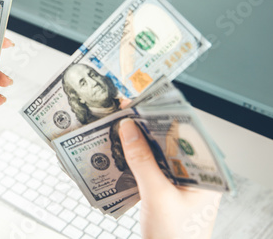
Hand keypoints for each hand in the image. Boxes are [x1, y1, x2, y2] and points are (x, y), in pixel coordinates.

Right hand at [119, 119, 221, 238]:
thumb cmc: (174, 238)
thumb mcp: (156, 195)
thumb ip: (141, 160)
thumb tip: (128, 129)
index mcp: (206, 175)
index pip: (190, 135)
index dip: (167, 116)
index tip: (145, 103)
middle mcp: (196, 176)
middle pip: (172, 142)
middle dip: (149, 126)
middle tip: (128, 111)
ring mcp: (180, 184)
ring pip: (159, 153)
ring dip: (140, 141)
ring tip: (122, 126)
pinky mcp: (165, 191)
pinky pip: (151, 167)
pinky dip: (137, 158)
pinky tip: (122, 150)